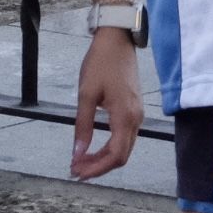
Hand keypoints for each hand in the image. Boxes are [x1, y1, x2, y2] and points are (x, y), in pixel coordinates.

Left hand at [71, 28, 142, 180]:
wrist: (117, 40)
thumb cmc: (100, 63)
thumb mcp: (86, 94)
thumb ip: (83, 126)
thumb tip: (77, 153)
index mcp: (125, 116)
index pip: (115, 156)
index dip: (96, 169)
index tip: (76, 172)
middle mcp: (136, 119)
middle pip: (121, 156)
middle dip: (98, 167)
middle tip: (75, 170)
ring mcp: (137, 114)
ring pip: (124, 148)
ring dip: (103, 158)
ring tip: (80, 161)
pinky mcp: (134, 109)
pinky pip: (125, 137)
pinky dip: (109, 147)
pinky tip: (93, 148)